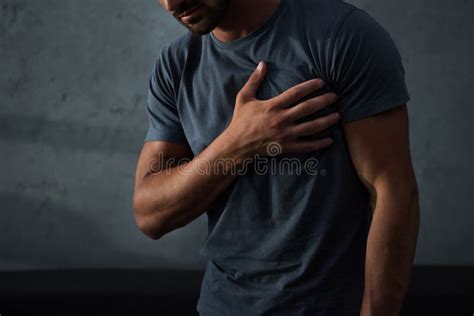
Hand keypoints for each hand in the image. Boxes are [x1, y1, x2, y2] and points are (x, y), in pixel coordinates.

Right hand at [225, 60, 339, 157]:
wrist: (237, 145)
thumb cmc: (240, 120)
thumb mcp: (243, 98)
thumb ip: (254, 80)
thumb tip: (262, 63)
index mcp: (273, 106)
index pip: (296, 93)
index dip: (310, 86)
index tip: (322, 82)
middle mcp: (282, 119)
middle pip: (308, 108)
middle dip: (323, 101)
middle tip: (335, 96)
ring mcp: (285, 134)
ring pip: (311, 127)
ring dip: (326, 121)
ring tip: (337, 116)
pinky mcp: (286, 147)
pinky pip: (306, 145)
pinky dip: (319, 144)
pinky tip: (329, 140)